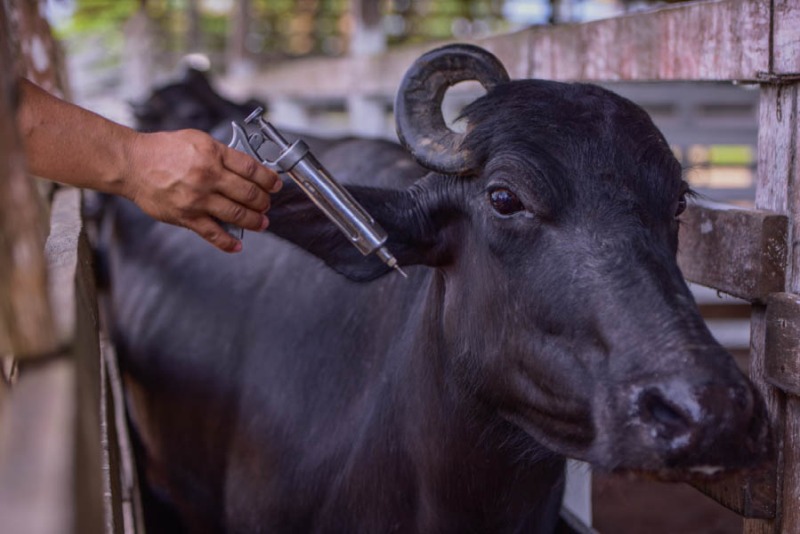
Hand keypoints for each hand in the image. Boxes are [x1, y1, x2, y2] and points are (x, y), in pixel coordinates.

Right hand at [123, 129, 281, 251]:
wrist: (132, 164)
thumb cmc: (162, 150)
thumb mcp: (197, 140)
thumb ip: (221, 154)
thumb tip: (244, 168)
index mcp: (213, 154)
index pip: (251, 169)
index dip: (268, 179)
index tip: (275, 184)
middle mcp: (208, 176)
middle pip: (249, 193)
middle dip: (264, 201)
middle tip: (267, 204)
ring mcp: (198, 198)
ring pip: (237, 214)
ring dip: (254, 221)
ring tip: (261, 223)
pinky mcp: (187, 216)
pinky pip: (213, 233)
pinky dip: (228, 243)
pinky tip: (238, 245)